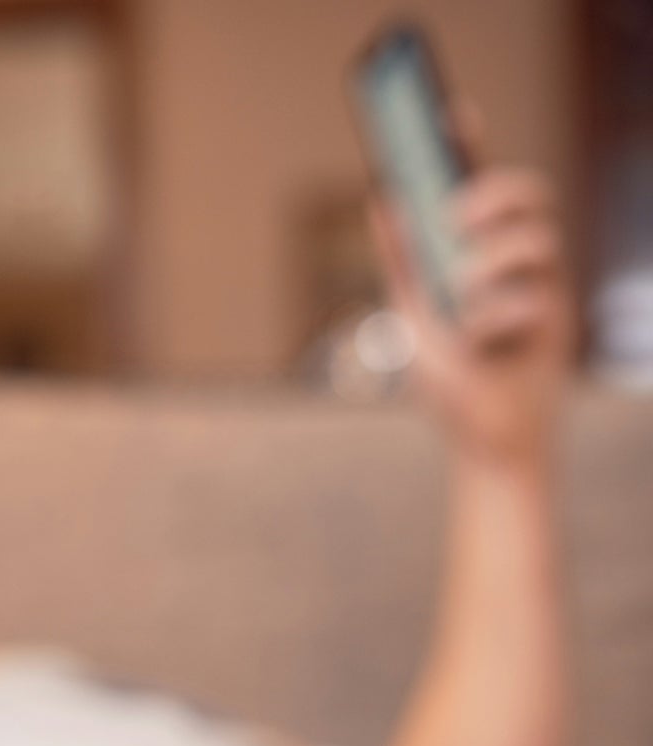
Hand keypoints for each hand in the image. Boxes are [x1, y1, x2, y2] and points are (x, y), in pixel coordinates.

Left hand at [371, 163, 573, 463]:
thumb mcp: (412, 316)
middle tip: (456, 219)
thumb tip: (382, 198)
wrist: (482, 442)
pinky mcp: (555, 323)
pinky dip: (495, 320)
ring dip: (492, 260)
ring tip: (462, 295)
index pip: (484, 182)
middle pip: (531, 193)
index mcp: (482, 252)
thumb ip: (401, 260)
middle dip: (494, 193)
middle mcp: (518, 262)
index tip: (452, 112)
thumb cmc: (451, 381)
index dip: (471, 144)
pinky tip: (478, 345)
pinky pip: (534, 298)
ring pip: (539, 238)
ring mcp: (541, 289)